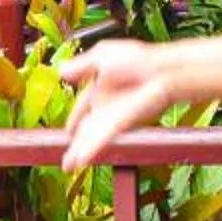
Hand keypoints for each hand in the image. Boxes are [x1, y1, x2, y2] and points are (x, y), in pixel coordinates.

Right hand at [60, 39, 178, 170]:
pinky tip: (80, 160)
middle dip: (75, 143)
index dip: (75, 117)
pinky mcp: (121, 124)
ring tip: (68, 166)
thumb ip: (82, 64)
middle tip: (67, 159)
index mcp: (103, 88)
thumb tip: (61, 71)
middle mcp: (109, 105)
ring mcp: (115, 116)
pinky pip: (103, 138)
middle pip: (87, 128)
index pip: (84, 106)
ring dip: (79, 151)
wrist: (160, 70)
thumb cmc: (140, 59)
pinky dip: (91, 149)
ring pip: (92, 137)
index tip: (68, 131)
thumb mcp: (102, 55)